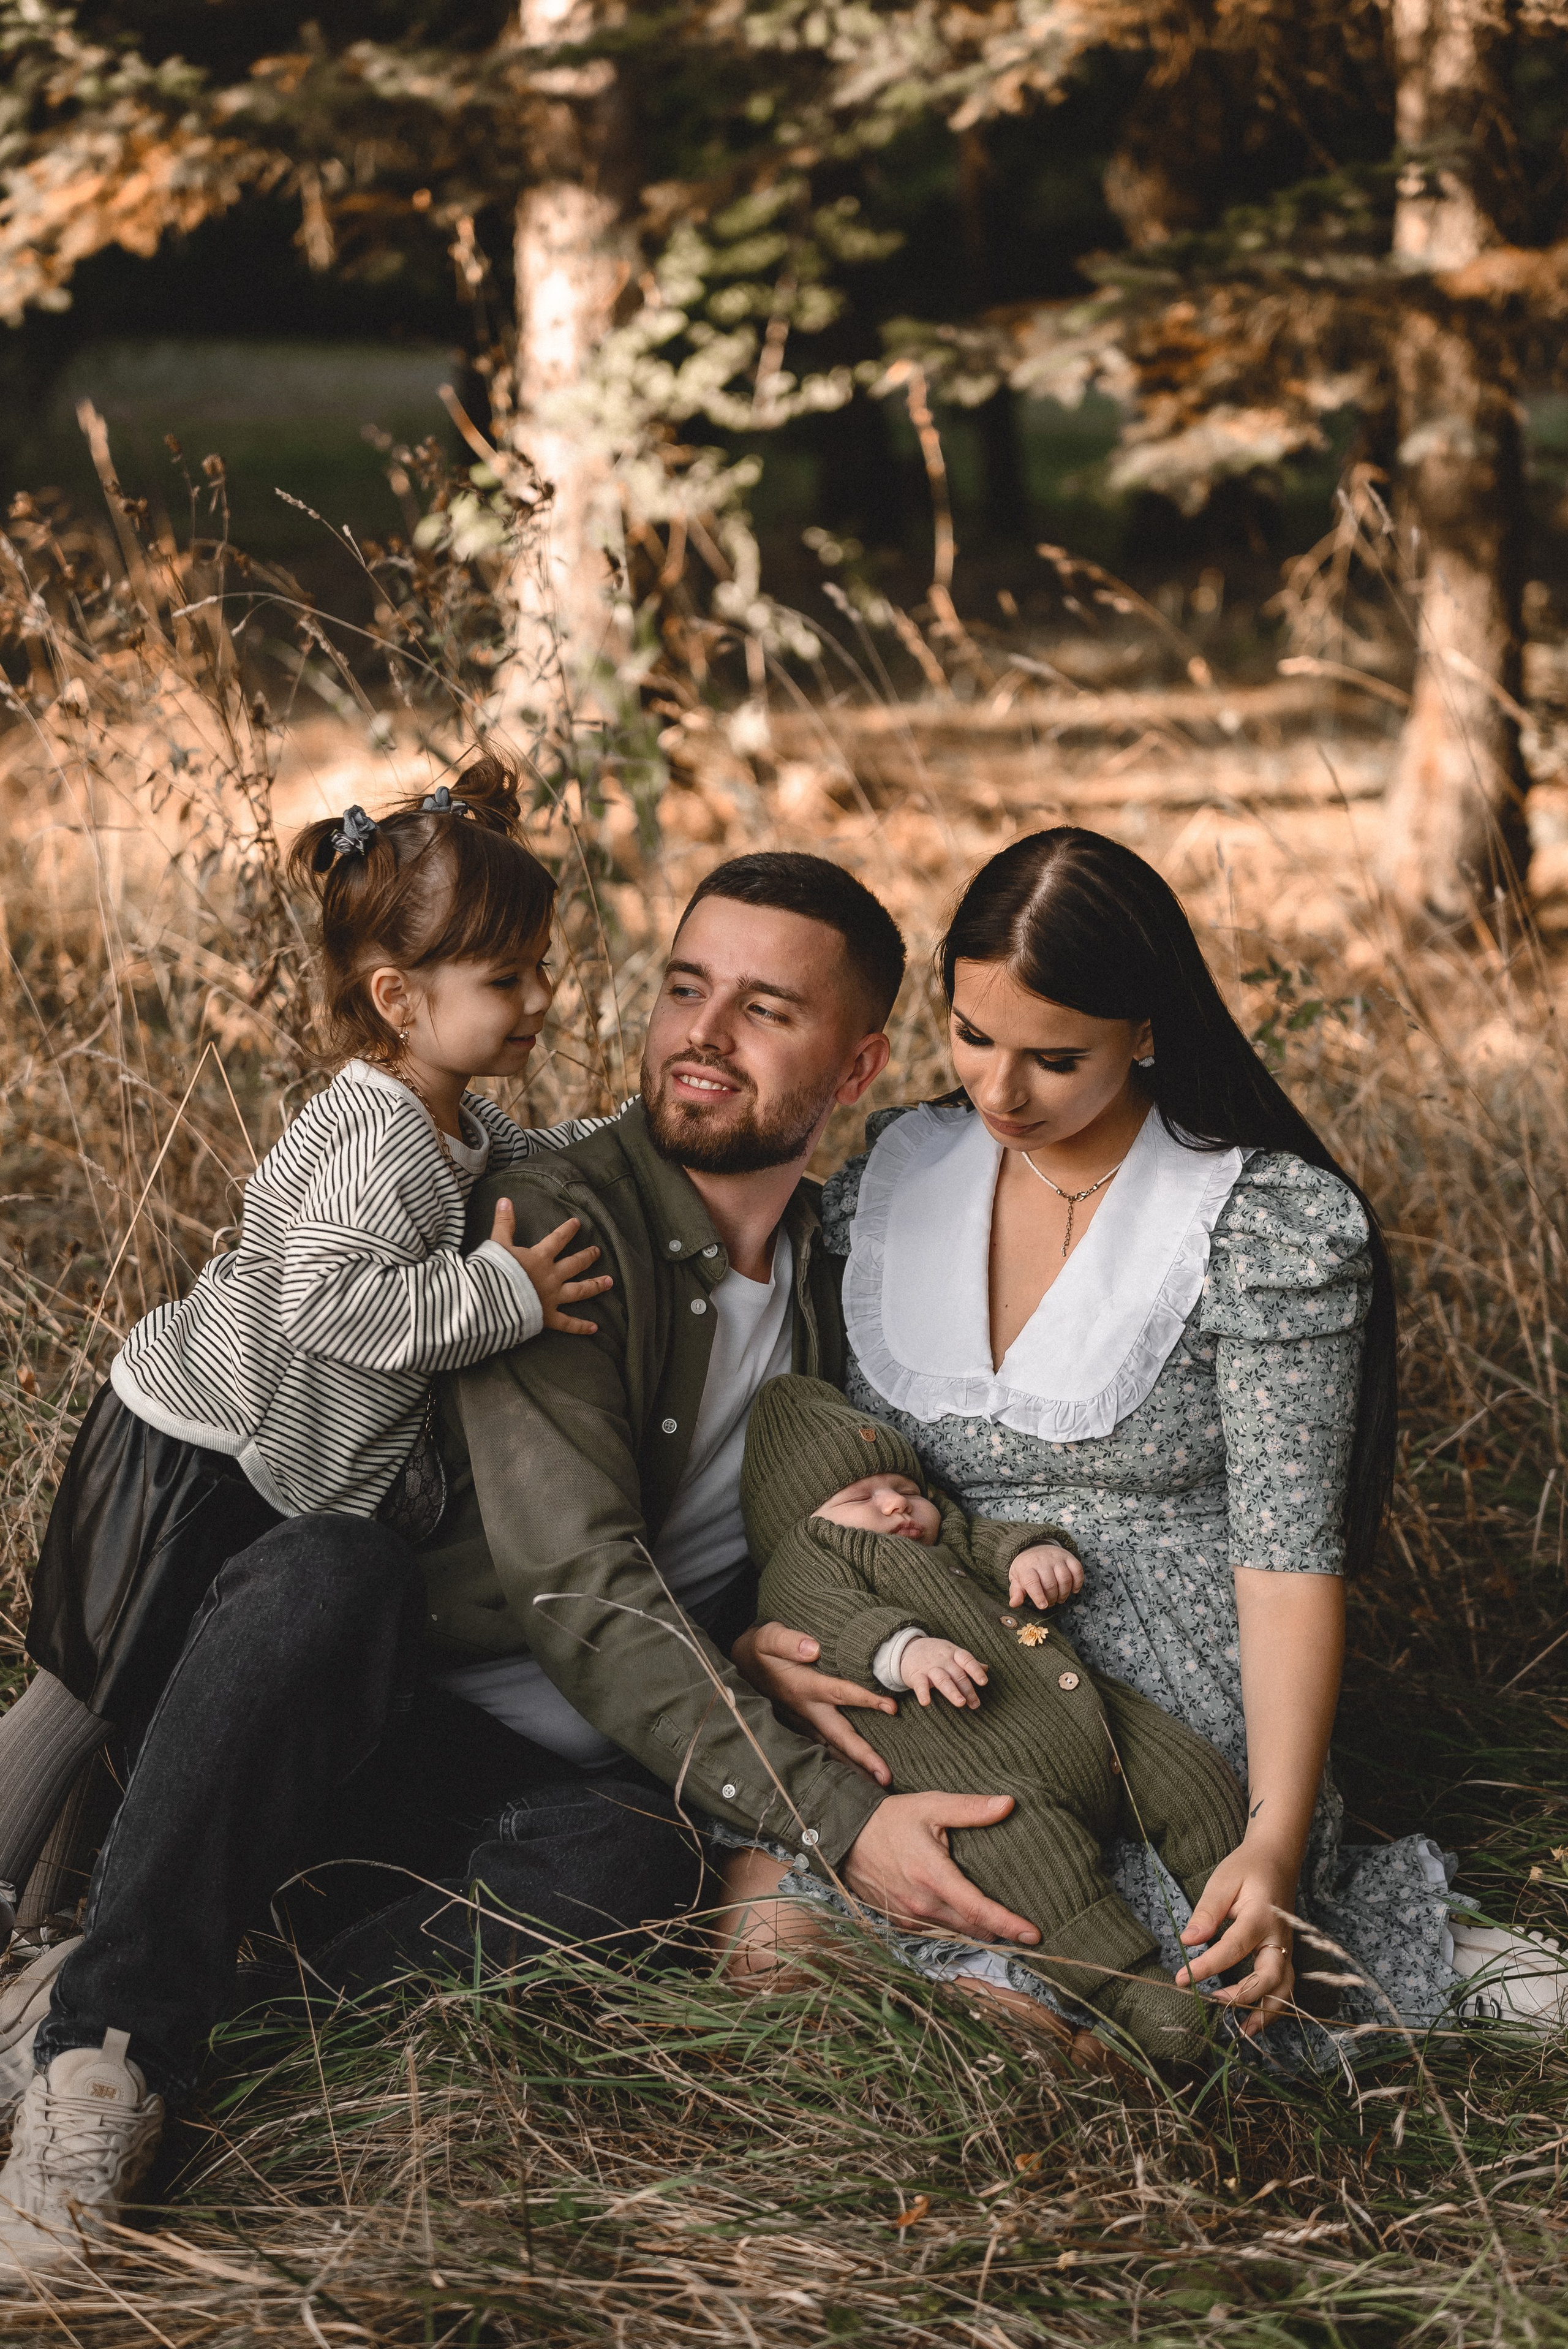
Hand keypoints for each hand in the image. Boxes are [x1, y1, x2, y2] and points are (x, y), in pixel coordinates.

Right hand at [489, 1200, 611, 1334]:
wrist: (491, 1301)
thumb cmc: (493, 1272)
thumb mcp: (497, 1244)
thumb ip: (504, 1222)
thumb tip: (504, 1199)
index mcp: (540, 1258)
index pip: (558, 1239)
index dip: (568, 1230)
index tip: (578, 1223)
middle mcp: (551, 1276)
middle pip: (575, 1264)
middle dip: (587, 1257)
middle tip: (598, 1252)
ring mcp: (552, 1298)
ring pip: (579, 1291)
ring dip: (595, 1286)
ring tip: (609, 1282)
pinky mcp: (548, 1317)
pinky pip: (568, 1323)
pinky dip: (581, 1326)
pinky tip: (595, 1328)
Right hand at [730, 1622, 894, 1786]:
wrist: (740, 1664)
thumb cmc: (759, 1649)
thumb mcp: (768, 1637)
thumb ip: (789, 1641)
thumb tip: (813, 1648)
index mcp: (803, 1687)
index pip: (840, 1692)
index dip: (866, 1699)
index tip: (892, 1707)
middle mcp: (806, 1710)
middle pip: (839, 1735)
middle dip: (863, 1756)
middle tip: (886, 1778)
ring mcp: (803, 1721)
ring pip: (832, 1748)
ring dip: (854, 1767)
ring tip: (878, 1785)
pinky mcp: (802, 1726)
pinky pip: (824, 1747)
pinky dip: (840, 1763)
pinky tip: (856, 1775)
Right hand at [843, 1792, 1039, 1944]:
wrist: (846, 1834)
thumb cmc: (891, 1817)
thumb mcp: (931, 1805)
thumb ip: (970, 1809)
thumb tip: (1009, 1804)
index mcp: (933, 1876)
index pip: (977, 1909)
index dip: (1008, 1924)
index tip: (1034, 1933)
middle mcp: (921, 1903)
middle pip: (971, 1929)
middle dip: (999, 1932)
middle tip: (1025, 1931)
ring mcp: (908, 1916)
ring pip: (954, 1933)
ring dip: (977, 1932)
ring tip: (1001, 1927)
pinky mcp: (898, 1921)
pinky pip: (934, 1931)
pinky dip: (953, 1928)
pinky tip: (965, 1919)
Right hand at [900, 1637, 987, 1709]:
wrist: (908, 1648)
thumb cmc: (936, 1654)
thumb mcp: (952, 1653)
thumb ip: (968, 1662)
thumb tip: (986, 1668)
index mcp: (953, 1653)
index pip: (967, 1660)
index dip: (975, 1671)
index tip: (983, 1682)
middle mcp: (943, 1660)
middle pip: (957, 1674)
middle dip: (967, 1689)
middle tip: (975, 1704)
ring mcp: (929, 1667)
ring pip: (943, 1679)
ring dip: (952, 1691)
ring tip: (960, 1703)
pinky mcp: (916, 1675)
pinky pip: (920, 1684)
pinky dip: (923, 1693)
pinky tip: (926, 1702)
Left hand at [1008, 1543, 1083, 1609]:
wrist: (1034, 1548)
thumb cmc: (1026, 1568)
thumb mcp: (1016, 1579)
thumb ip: (1016, 1592)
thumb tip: (1014, 1603)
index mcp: (1026, 1567)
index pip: (1032, 1582)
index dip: (1038, 1596)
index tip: (1043, 1605)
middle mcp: (1042, 1561)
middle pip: (1050, 1584)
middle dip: (1052, 1598)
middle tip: (1050, 1602)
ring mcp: (1056, 1558)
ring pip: (1065, 1578)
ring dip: (1064, 1593)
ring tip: (1060, 1598)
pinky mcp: (1068, 1557)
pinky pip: (1077, 1570)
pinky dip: (1078, 1582)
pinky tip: (1073, 1590)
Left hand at [1174, 1837, 1297, 2035]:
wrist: (1277, 1860)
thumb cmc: (1246, 1870)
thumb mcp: (1223, 1881)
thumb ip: (1207, 1911)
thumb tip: (1187, 1941)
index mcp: (1261, 1916)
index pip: (1234, 1947)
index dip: (1208, 1966)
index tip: (1183, 1978)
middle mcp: (1279, 1937)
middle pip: (1270, 1975)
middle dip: (1245, 1995)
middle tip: (1215, 2005)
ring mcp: (1287, 1948)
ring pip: (1285, 1987)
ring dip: (1267, 2012)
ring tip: (1243, 2032)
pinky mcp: (1286, 1955)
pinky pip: (1285, 1986)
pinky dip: (1274, 2006)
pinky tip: (1254, 2020)